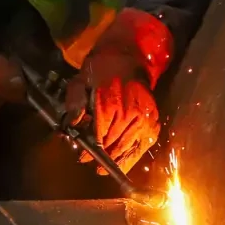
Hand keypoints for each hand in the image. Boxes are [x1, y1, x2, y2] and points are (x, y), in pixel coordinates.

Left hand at [64, 9, 172, 173]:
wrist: (128, 57)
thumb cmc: (101, 69)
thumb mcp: (80, 81)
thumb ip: (74, 103)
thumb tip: (72, 125)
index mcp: (109, 105)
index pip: (98, 138)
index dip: (90, 151)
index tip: (82, 157)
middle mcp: (129, 114)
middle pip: (112, 145)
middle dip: (100, 156)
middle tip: (90, 162)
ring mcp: (143, 119)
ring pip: (127, 149)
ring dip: (115, 160)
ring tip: (103, 167)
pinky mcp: (153, 122)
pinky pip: (142, 146)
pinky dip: (131, 157)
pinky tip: (121, 163)